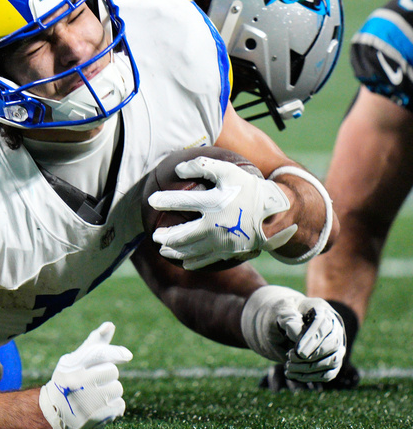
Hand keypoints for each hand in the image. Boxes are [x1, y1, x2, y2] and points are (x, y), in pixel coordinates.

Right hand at [38, 322, 132, 428]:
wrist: (53, 410)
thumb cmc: (68, 378)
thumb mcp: (75, 359)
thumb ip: (94, 344)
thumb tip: (110, 325)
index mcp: (71, 365)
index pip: (99, 354)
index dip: (115, 353)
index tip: (127, 356)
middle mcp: (77, 383)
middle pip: (112, 372)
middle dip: (108, 376)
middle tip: (95, 381)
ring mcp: (85, 402)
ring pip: (117, 389)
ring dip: (112, 391)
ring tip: (96, 395)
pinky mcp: (94, 418)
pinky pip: (120, 406)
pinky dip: (114, 407)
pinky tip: (100, 407)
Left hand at [148, 156, 295, 269]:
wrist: (277, 214)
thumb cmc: (250, 189)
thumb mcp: (229, 171)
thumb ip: (204, 166)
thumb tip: (178, 168)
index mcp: (214, 203)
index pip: (183, 201)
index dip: (165, 200)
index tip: (151, 201)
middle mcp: (215, 225)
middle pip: (182, 234)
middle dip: (165, 236)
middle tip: (155, 236)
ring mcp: (222, 241)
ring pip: (191, 250)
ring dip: (174, 251)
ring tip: (163, 249)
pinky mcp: (229, 252)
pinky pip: (207, 260)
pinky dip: (193, 262)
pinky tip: (184, 262)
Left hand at [241, 286, 346, 382]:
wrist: (278, 325)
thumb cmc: (278, 315)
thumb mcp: (277, 312)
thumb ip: (287, 319)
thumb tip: (297, 334)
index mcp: (320, 309)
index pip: (324, 324)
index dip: (312, 339)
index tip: (297, 352)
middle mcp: (334, 326)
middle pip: (333, 344)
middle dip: (311, 356)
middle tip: (289, 357)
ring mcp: (336, 344)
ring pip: (333, 360)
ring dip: (310, 368)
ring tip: (288, 366)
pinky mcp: (331, 359)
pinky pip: (328, 373)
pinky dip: (311, 377)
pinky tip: (292, 374)